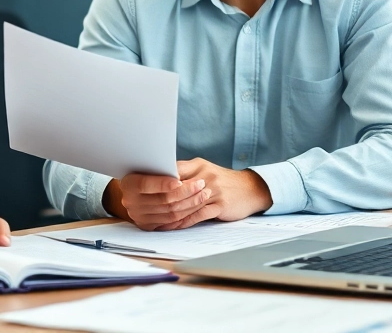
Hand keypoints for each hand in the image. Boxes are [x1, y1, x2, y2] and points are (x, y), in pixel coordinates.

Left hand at [104, 159, 272, 230]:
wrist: (250, 188)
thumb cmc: (222, 181)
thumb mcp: (204, 170)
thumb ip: (184, 173)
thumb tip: (159, 178)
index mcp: (197, 165)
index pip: (171, 170)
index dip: (156, 180)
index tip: (141, 189)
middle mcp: (203, 176)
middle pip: (176, 188)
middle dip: (159, 199)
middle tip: (142, 207)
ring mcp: (212, 191)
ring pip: (184, 203)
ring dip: (168, 213)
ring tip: (154, 219)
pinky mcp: (219, 205)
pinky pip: (196, 215)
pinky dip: (182, 222)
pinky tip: (172, 225)